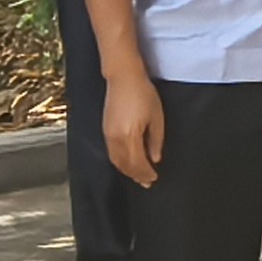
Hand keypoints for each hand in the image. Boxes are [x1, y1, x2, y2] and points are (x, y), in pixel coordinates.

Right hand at [105, 70, 167, 191]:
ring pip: (116, 161)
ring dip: (127, 171)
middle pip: (125, 165)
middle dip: (136, 175)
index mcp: (129, 136)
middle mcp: (115, 138)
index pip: (137, 163)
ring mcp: (107, 135)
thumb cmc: (143, 94)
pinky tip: (127, 163)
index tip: (154, 179)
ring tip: (138, 176)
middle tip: (147, 182)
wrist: (123, 78)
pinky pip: (111, 153)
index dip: (145, 173)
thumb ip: (155, 141)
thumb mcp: (156, 117)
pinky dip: (119, 162)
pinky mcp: (105, 130)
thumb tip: (155, 159)